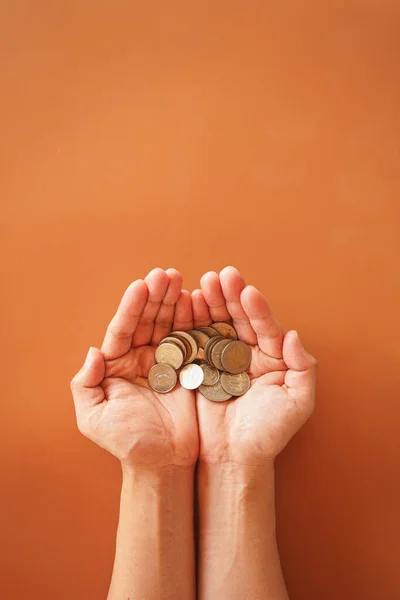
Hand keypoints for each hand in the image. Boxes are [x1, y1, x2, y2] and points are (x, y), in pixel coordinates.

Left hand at [70, 268, 198, 470]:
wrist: (164, 464)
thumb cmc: (127, 443)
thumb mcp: (93, 418)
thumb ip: (86, 385)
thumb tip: (93, 351)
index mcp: (118, 364)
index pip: (123, 329)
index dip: (131, 306)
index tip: (141, 285)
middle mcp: (142, 358)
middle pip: (148, 320)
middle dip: (156, 296)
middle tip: (166, 273)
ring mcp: (168, 361)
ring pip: (170, 324)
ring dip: (175, 301)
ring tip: (181, 280)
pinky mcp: (191, 368)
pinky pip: (193, 340)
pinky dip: (196, 321)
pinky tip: (198, 302)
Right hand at [192, 266, 316, 465]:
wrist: (233, 458)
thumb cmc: (268, 434)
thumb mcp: (298, 403)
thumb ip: (303, 368)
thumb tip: (293, 334)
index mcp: (272, 359)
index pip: (266, 327)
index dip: (258, 309)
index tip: (248, 291)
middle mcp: (247, 354)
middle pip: (239, 318)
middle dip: (230, 297)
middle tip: (221, 276)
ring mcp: (221, 358)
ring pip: (216, 323)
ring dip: (210, 303)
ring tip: (203, 284)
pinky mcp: (199, 366)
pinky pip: (195, 339)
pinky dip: (191, 321)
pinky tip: (187, 304)